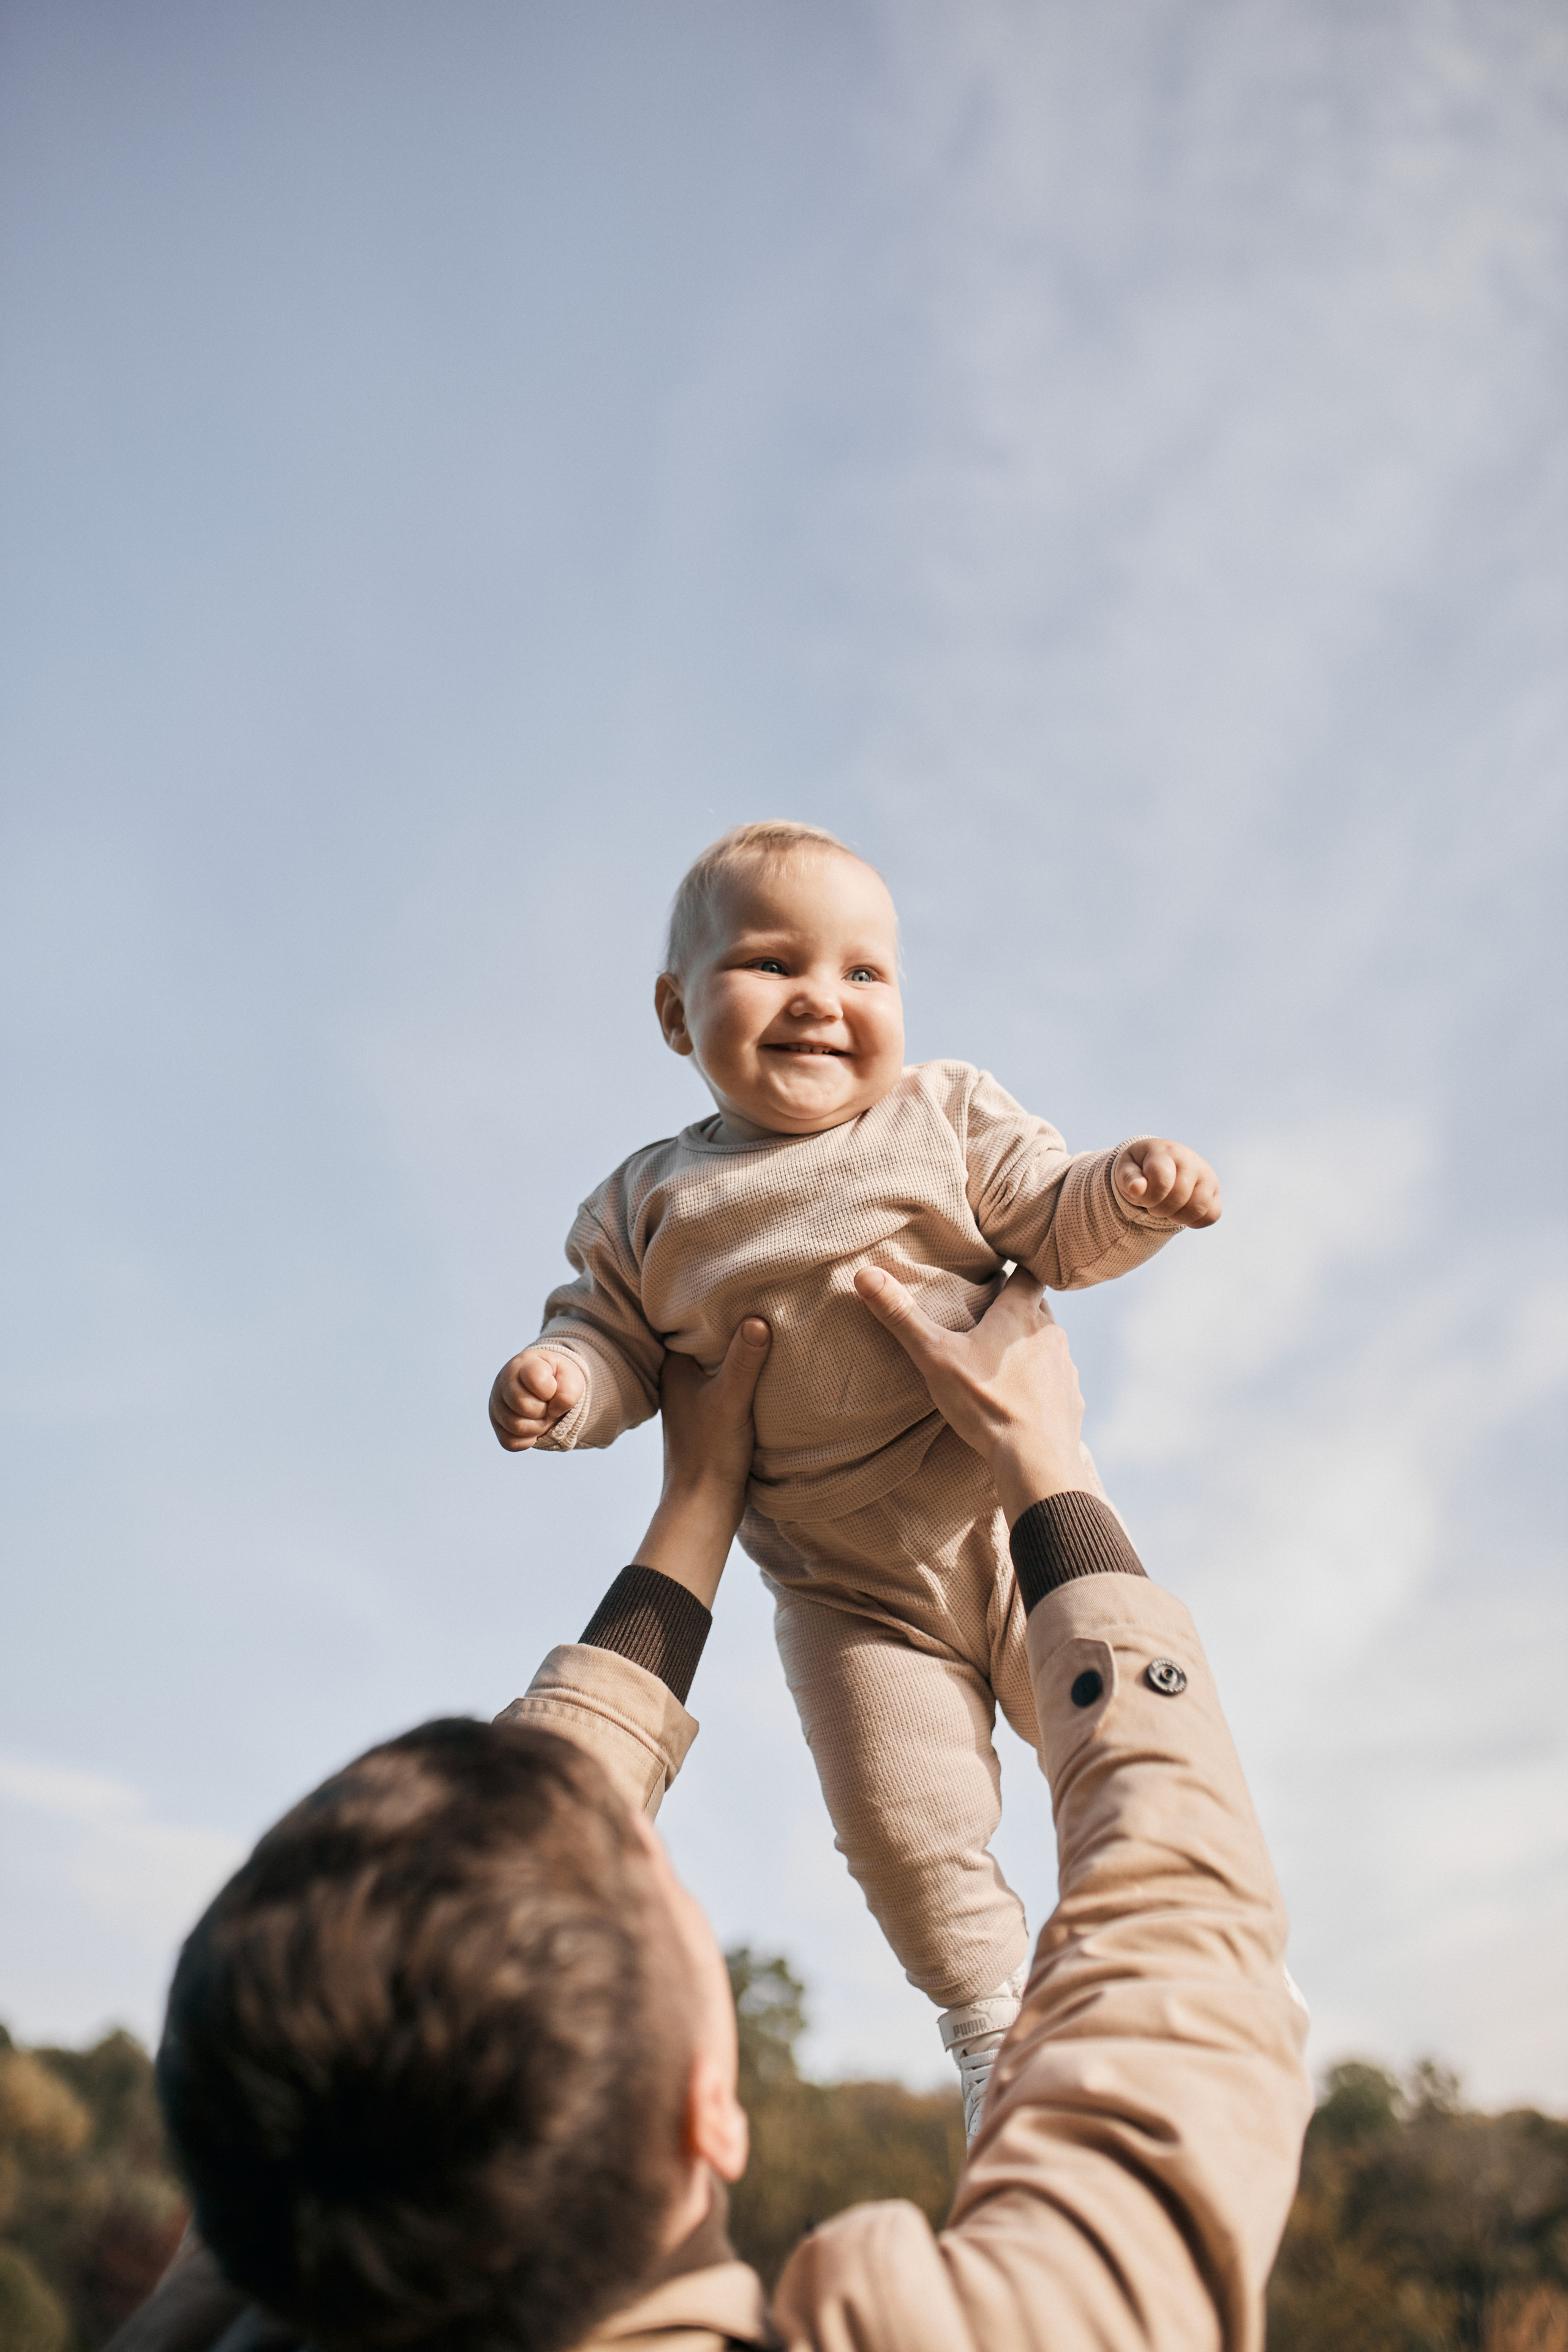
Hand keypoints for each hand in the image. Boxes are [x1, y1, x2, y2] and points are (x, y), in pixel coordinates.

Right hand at [489, 1347, 587, 1450]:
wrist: (545, 1387)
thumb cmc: (557, 1380)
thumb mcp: (571, 1378)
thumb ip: (569, 1391)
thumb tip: (553, 1411)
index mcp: (524, 1364)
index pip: (533, 1377)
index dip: (549, 1389)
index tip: (552, 1387)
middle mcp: (504, 1382)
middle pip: (522, 1405)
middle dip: (543, 1410)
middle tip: (547, 1405)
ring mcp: (497, 1404)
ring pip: (516, 1426)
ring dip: (538, 1427)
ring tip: (542, 1416)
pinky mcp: (497, 1425)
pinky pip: (509, 1442)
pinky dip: (527, 1441)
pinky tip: (534, 1429)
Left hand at [632, 1319, 771, 1606]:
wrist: (705, 1505)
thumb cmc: (710, 1453)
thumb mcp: (730, 1399)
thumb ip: (744, 1359)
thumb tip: (758, 1318)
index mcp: (673, 1367)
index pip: (689, 1318)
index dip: (713, 1299)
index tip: (740, 1277)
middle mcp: (681, 1378)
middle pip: (708, 1337)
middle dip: (731, 1320)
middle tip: (763, 1292)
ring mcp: (697, 1396)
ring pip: (720, 1359)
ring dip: (740, 1346)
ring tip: (771, 1319)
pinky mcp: (714, 1413)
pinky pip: (730, 1377)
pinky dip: (746, 1368)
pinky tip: (770, 1361)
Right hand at [853, 1265, 1089, 1525]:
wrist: (1035, 1460)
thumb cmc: (985, 1403)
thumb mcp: (934, 1356)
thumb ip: (902, 1316)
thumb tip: (866, 1274)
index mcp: (1020, 1314)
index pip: (1030, 1273)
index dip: (1018, 1267)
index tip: (1003, 1268)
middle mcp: (1050, 1334)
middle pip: (1038, 1307)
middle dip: (1018, 1309)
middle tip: (990, 1317)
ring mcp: (1065, 1367)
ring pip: (1048, 1344)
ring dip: (1029, 1347)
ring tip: (1002, 1361)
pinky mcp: (1071, 1399)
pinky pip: (1056, 1380)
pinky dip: (1041, 1383)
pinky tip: (1021, 1398)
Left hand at [1113, 1137, 1220, 1227]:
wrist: (1161, 1163)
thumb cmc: (1141, 1168)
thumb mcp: (1127, 1169)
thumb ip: (1129, 1178)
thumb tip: (1136, 1188)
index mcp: (1166, 1152)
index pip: (1162, 1179)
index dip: (1148, 1196)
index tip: (1140, 1195)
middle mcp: (1191, 1160)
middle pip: (1180, 1196)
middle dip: (1159, 1208)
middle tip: (1152, 1204)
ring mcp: (1207, 1175)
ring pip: (1198, 1207)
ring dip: (1177, 1217)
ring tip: (1166, 1209)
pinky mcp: (1215, 1191)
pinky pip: (1212, 1215)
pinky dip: (1194, 1221)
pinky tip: (1180, 1212)